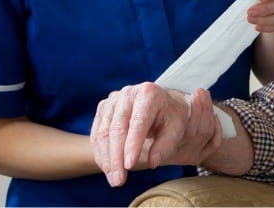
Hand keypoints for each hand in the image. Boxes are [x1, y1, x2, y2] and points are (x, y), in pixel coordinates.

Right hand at [90, 84, 220, 186]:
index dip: (132, 145)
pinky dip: (100, 153)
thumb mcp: (177, 129)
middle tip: (119, 180)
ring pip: (103, 132)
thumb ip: (166, 145)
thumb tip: (153, 162)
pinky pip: (96, 133)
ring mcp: (113, 100)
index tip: (129, 165)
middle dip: (116, 157)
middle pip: (117, 128)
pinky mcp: (103, 109)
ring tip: (114, 179)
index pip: (138, 122)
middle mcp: (128, 93)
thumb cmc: (171, 117)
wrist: (163, 105)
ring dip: (106, 159)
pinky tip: (107, 168)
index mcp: (149, 93)